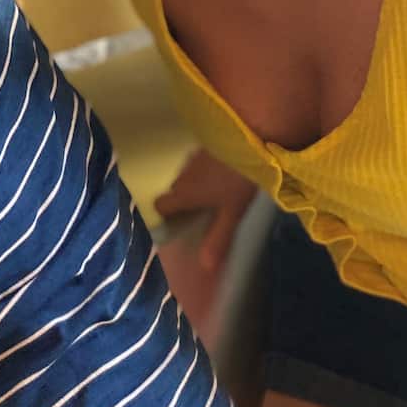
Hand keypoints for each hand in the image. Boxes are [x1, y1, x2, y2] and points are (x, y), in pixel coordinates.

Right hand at [154, 149, 256, 275]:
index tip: (179, 223)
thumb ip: (217, 239)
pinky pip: (197, 165)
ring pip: (186, 178)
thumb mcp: (231, 214)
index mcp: (183, 194)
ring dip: (196, 186)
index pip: (160, 205)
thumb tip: (204, 267)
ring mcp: (192, 159)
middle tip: (204, 212)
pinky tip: (224, 175)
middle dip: (184, 202)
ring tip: (217, 194)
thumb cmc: (236, 181)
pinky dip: (205, 172)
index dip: (166, 215)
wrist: (247, 139)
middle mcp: (182, 176)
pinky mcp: (204, 147)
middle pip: (174, 192)